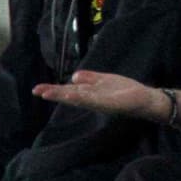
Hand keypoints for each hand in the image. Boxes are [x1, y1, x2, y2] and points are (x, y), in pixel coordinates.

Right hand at [33, 70, 164, 121]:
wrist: (144, 99)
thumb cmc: (124, 91)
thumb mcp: (105, 81)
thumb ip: (90, 78)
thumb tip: (74, 77)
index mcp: (90, 93)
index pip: (69, 90)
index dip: (54, 90)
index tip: (38, 89)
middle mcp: (92, 98)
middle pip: (70, 95)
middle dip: (54, 93)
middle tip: (36, 91)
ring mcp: (100, 101)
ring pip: (78, 98)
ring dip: (64, 95)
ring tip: (48, 93)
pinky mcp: (109, 103)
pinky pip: (94, 99)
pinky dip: (82, 97)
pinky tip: (72, 94)